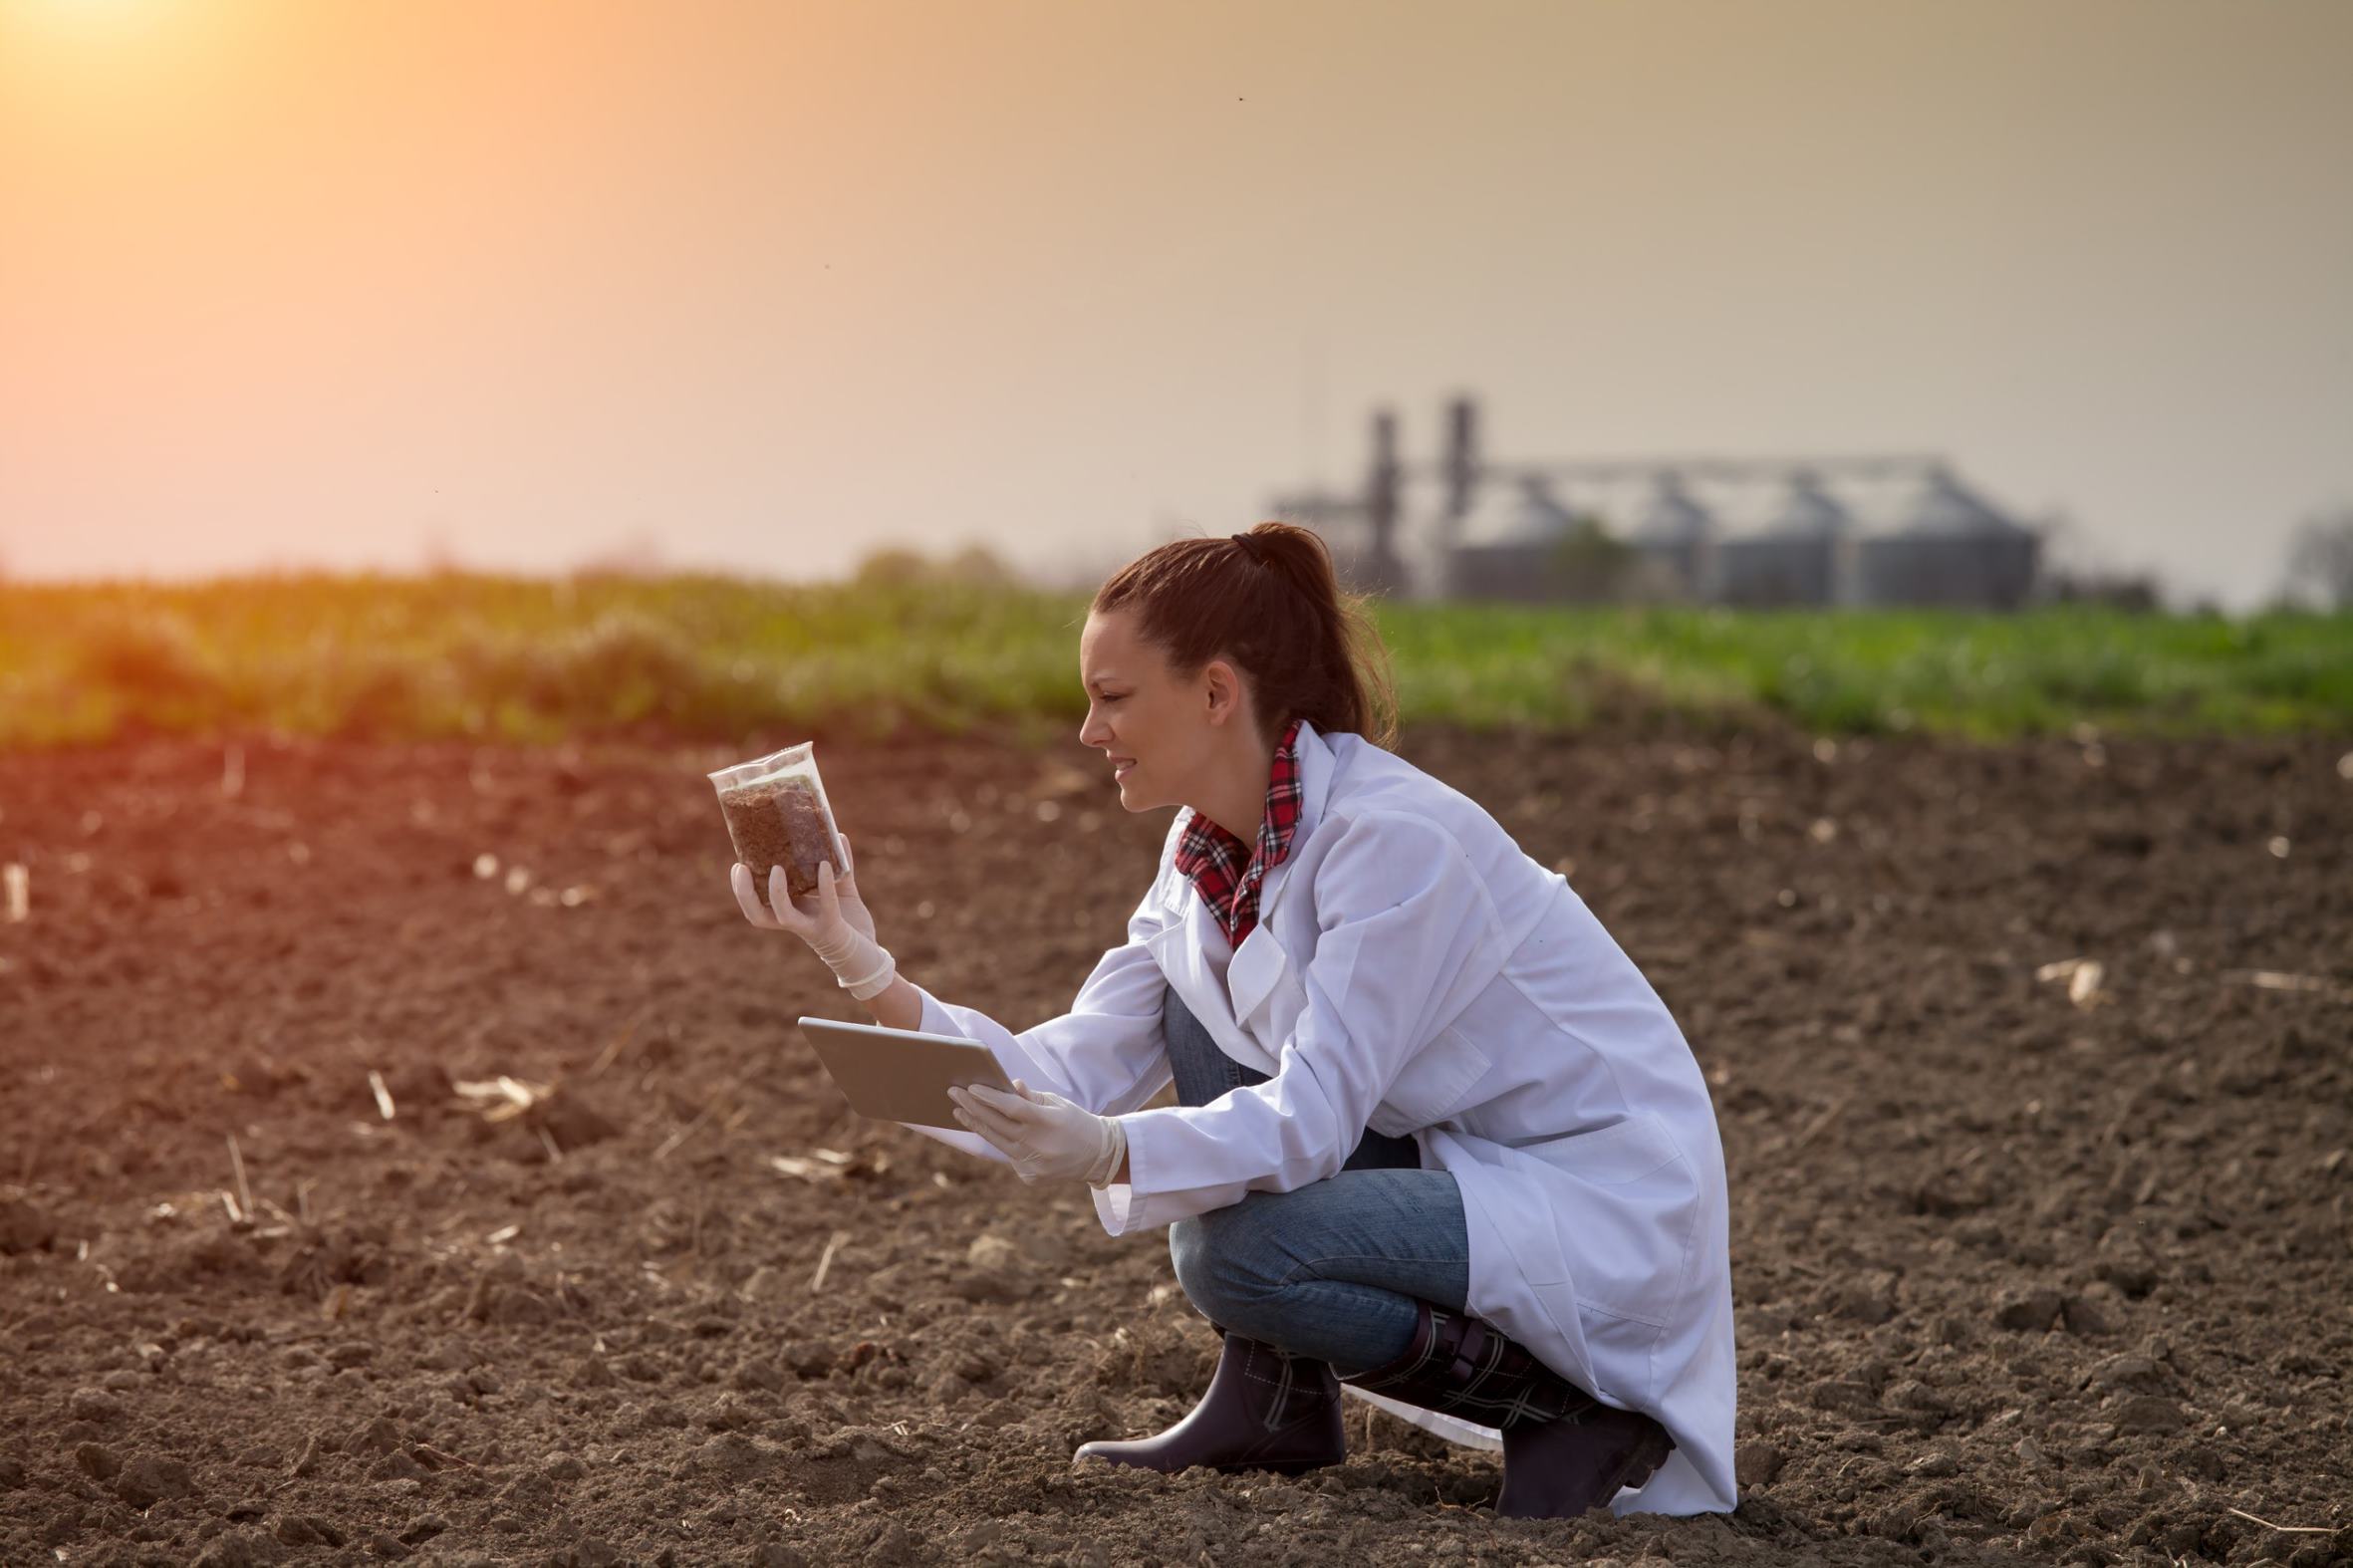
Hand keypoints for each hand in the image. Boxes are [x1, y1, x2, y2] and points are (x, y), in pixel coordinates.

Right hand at [729, 834, 893, 998]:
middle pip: (757, 915)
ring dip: (775, 893)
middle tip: (740, 868)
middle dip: (744, 894)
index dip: (743, 890)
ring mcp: (811, 927)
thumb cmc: (850, 922)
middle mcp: (795, 922)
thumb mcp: (843, 889)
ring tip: (776, 868)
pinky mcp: (831, 927)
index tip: (737, 865)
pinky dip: (825, 883)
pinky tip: (824, 865)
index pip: (758, 905)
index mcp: (791, 912)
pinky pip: (826, 905)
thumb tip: (838, 835)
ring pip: (782, 916)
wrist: (868, 954)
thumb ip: (840, 865)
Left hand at [948, 1079, 1126, 1186]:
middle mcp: (1039, 1145)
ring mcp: (1034, 1164)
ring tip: (960, 1111)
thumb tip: (1009, 1085)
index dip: (989, 1098)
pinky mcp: (1031, 1177)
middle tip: (954, 1093)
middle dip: (973, 1107)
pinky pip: (1009, 1156)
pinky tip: (990, 1131)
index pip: (1012, 1108)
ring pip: (997, 1142)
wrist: (1099, 1156)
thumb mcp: (1058, 1104)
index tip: (970, 1087)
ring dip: (977, 1125)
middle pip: (998, 1125)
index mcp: (1049, 1122)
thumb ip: (1031, 1097)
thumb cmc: (1076, 1122)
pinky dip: (1001, 1142)